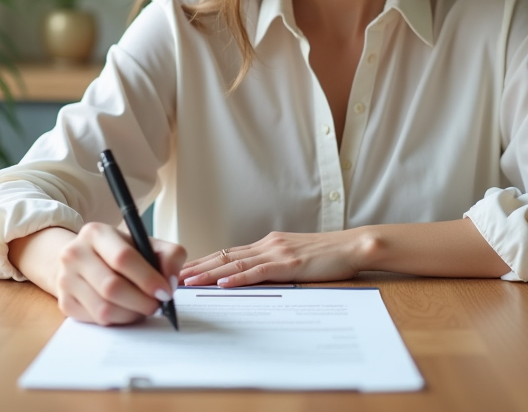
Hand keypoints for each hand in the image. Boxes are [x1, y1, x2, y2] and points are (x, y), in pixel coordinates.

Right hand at [49, 222, 185, 325]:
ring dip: (131, 314)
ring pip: (104, 308)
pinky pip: (96, 320)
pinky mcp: (65, 302)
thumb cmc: (122, 252)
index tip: (165, 292)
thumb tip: (170, 282)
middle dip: (141, 301)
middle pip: (112, 287)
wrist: (84, 260)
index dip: (147, 278)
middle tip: (157, 306)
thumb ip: (169, 256)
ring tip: (142, 308)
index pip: (123, 258)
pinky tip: (125, 310)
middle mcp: (75, 253)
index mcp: (96, 232)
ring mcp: (65, 279)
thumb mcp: (147, 244)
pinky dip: (117, 320)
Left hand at [178, 230, 368, 287]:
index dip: (206, 262)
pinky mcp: (289, 263)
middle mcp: (269, 244)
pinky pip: (258, 272)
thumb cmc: (328, 255)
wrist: (353, 245)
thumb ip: (276, 264)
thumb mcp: (296, 257)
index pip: (230, 254)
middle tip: (175, 276)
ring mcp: (278, 252)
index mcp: (269, 244)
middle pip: (226, 257)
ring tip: (189, 281)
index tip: (186, 270)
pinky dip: (238, 278)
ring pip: (236, 264)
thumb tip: (257, 277)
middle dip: (199, 267)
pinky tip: (223, 283)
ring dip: (210, 273)